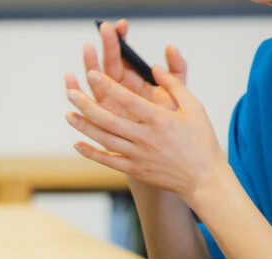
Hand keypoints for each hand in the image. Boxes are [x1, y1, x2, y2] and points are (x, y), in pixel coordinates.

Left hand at [64, 67, 226, 204]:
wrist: (203, 178)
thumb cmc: (200, 140)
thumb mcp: (194, 107)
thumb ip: (174, 85)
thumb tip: (155, 66)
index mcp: (160, 119)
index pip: (128, 99)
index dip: (108, 86)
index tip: (92, 74)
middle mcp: (146, 137)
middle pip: (109, 119)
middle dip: (87, 105)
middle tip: (70, 93)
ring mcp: (138, 155)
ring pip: (105, 139)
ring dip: (84, 127)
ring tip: (68, 114)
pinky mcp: (135, 170)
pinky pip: (108, 161)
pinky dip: (91, 153)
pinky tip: (77, 144)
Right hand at [65, 20, 187, 119]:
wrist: (168, 150)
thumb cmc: (171, 122)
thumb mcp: (179, 93)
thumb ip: (177, 69)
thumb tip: (170, 47)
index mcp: (132, 82)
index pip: (122, 57)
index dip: (120, 41)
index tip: (120, 26)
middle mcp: (116, 92)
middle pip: (107, 66)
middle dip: (106, 46)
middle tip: (106, 29)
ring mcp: (106, 107)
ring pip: (93, 83)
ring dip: (89, 64)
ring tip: (88, 49)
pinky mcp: (100, 123)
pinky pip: (87, 107)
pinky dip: (76, 91)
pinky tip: (70, 79)